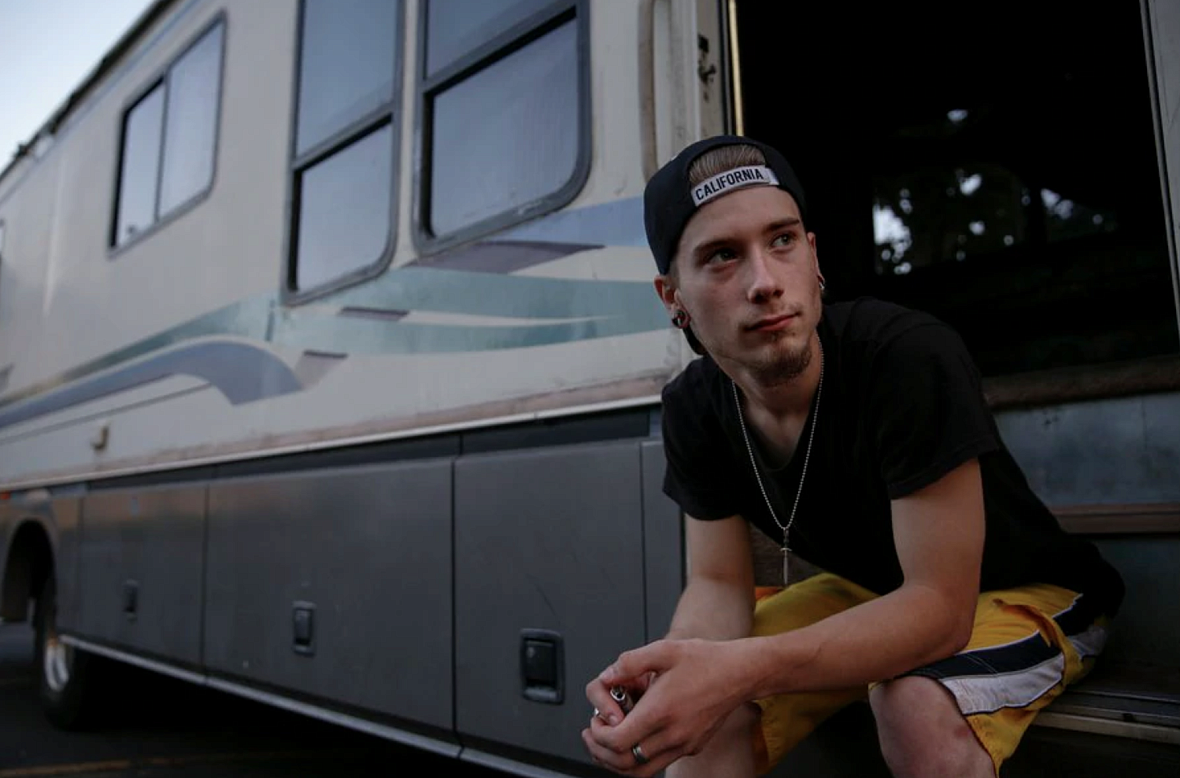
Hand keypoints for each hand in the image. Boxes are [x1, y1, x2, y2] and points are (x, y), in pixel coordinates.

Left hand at [582, 638, 748, 775]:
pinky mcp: (692, 747)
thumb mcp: (664, 650)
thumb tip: (607, 676)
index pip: (618, 741)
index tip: (594, 722)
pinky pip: (659, 763)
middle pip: (625, 763)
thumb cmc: (705, 660)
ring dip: (618, 761)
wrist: (740, 673)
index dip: (599, 736)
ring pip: (641, 771)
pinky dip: (639, 757)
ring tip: (608, 743)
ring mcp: (684, 744)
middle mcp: (673, 734)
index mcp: (661, 711)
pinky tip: (635, 736)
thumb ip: (630, 662)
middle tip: (594, 735)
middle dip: (601, 752)